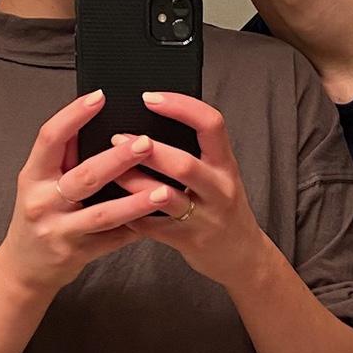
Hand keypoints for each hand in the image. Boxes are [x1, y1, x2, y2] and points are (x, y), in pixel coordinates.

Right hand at [0, 90, 161, 295]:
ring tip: (165, 190)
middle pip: (84, 177)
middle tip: (146, 142)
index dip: (73, 116)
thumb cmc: (39, 215)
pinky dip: (138, 228)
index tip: (100, 97)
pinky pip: (114, 240)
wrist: (25, 267)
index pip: (50, 139)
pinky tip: (161, 217)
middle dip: (118, 159)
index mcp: (33, 176)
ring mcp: (61, 232)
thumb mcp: (39, 181)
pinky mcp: (79, 254)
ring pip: (104, 215)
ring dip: (136, 202)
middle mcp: (43, 202)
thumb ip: (64, 154)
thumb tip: (91, 115)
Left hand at [112, 92, 269, 289]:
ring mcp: (204, 217)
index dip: (180, 106)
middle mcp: (219, 189)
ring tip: (111, 170)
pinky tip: (112, 204)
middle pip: (183, 164)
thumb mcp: (219, 175)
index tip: (149, 97)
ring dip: (133, 181)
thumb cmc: (221, 207)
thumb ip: (195, 152)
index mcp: (226, 164)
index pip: (211, 124)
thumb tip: (148, 122)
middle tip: (118, 137)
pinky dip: (130, 214)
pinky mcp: (187, 241)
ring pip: (164, 197)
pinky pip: (152, 226)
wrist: (242, 255)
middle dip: (148, 150)